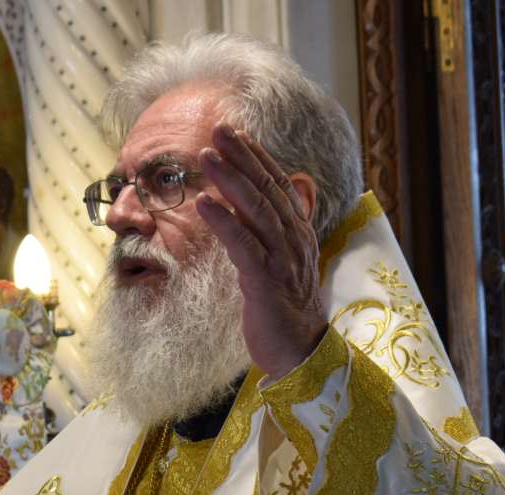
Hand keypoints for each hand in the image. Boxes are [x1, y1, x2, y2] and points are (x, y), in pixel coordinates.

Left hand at [196, 125, 325, 380]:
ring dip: (231, 180)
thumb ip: (270, 236)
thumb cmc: (284, 311)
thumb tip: (252, 209)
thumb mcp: (279, 265)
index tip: (235, 133)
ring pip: (257, 211)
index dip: (257, 158)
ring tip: (206, 156)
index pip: (279, 186)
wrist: (300, 355)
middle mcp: (295, 241)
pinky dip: (224, 222)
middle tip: (218, 129)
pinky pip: (244, 246)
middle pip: (268, 190)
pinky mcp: (267, 283)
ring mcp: (283, 261)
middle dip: (242, 157)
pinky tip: (205, 203)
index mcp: (299, 235)